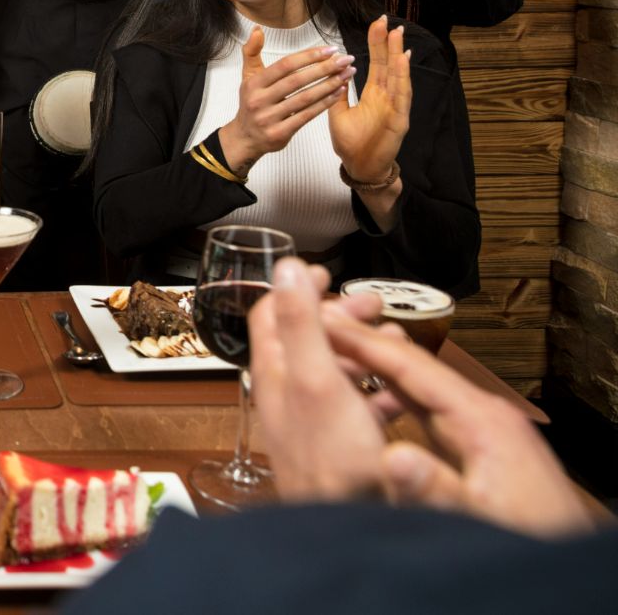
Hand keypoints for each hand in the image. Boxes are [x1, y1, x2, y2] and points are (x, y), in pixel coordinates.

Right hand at [217, 28, 354, 174]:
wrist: (244, 138)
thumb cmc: (251, 103)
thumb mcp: (247, 77)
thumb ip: (252, 52)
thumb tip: (257, 30)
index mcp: (254, 84)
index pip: (285, 65)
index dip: (309, 56)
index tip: (330, 50)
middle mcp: (259, 100)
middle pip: (297, 81)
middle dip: (325, 68)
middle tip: (345, 60)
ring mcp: (269, 118)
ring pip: (305, 98)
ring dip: (329, 85)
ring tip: (347, 74)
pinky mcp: (280, 133)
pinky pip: (307, 116)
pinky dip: (325, 103)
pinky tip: (338, 93)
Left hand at [249, 258, 395, 501]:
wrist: (347, 528)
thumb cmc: (330, 459)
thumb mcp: (316, 380)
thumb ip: (299, 324)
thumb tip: (285, 269)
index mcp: (276, 373)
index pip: (271, 315)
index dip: (296, 287)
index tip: (325, 271)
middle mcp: (288, 395)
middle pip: (308, 339)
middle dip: (340, 315)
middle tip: (372, 302)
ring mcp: (313, 421)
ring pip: (336, 371)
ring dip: (363, 349)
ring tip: (394, 339)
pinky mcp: (339, 446)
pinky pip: (358, 407)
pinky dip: (380, 388)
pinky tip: (403, 392)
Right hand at [322, 299, 600, 537]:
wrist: (569, 563)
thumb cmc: (536, 542)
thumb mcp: (482, 520)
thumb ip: (436, 490)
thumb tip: (392, 459)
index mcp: (483, 421)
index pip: (412, 366)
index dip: (362, 342)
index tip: (320, 322)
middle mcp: (484, 416)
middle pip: (414, 367)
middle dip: (365, 344)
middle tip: (316, 325)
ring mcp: (485, 429)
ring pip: (421, 386)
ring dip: (377, 368)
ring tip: (333, 355)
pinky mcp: (483, 446)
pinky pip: (430, 408)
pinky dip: (395, 395)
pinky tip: (373, 398)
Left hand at [328, 16, 409, 182]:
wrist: (360, 168)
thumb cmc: (352, 143)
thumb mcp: (338, 114)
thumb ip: (337, 94)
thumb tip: (333, 73)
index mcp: (374, 94)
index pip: (376, 63)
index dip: (376, 44)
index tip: (376, 24)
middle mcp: (387, 97)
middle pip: (388, 65)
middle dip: (388, 43)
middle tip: (387, 20)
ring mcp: (395, 107)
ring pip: (398, 76)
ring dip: (398, 55)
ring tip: (397, 35)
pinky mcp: (399, 120)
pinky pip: (402, 96)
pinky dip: (402, 79)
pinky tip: (402, 63)